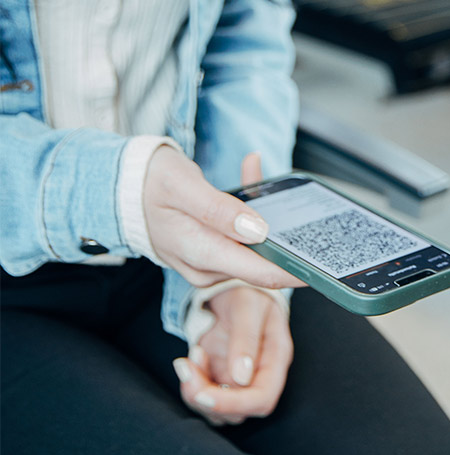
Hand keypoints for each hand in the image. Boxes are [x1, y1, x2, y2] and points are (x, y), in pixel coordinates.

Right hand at [143, 145, 306, 289]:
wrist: (123, 188)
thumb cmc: (152, 182)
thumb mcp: (184, 186)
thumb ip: (219, 210)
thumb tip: (257, 231)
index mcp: (198, 252)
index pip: (256, 272)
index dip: (292, 271)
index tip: (321, 265)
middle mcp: (203, 267)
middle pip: (258, 268)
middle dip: (287, 252)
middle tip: (315, 234)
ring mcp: (205, 264)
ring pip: (251, 256)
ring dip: (272, 235)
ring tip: (288, 208)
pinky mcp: (207, 256)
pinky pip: (241, 247)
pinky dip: (255, 226)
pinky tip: (261, 200)